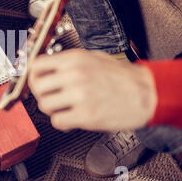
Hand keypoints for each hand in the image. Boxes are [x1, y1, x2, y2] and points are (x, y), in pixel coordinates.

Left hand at [27, 49, 157, 132]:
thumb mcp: (93, 58)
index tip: (36, 83)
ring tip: (64, 109)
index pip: (37, 65)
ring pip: (44, 105)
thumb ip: (68, 62)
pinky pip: (57, 121)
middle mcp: (74, 75)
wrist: (148, 94)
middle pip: (37, 86)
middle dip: (40, 94)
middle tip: (50, 98)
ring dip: (52, 109)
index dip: (32, 76)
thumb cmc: (123, 77)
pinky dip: (62, 123)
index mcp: (74, 59)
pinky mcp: (86, 115)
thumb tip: (44, 68)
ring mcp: (80, 95)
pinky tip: (72, 119)